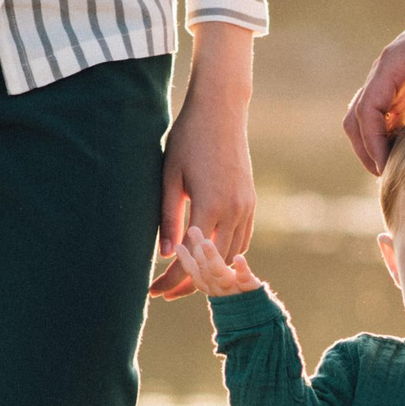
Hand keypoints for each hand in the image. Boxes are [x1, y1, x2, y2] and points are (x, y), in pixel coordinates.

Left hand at [152, 23, 255, 297]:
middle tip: (165, 294)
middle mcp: (234, 211)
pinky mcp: (251, 201)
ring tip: (187, 281)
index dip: (172, 279)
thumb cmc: (188, 139)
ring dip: (211, 271)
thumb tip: (167, 255)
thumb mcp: (170, 177)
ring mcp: (246, 207)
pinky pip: (242, 240)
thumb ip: (168, 217)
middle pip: (215, 264)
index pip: (191, 258)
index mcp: (211, 207)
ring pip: (232, 255)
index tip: (153, 291)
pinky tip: (210, 259)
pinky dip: (226, 255)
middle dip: (191, 283)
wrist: (221, 111)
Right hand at [342, 0, 404, 173]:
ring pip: (367, 118)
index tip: (388, 168)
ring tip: (396, 172)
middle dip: (366, 149)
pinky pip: (386, 116)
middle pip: (357, 118)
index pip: (367, 110)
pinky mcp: (404, 86)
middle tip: (388, 178)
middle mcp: (384, 74)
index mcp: (391, 66)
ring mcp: (392, 81)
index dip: (373, 142)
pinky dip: (389, 136)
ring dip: (374, 144)